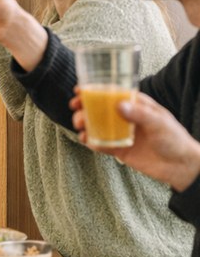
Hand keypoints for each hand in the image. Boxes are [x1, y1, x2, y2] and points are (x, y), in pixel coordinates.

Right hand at [71, 89, 199, 189]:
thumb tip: (118, 105)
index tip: (80, 89)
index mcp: (136, 105)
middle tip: (76, 107)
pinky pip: (101, 144)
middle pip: (100, 108)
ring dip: (85, 123)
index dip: (95, 89)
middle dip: (84, 106)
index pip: (112, 93)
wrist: (180, 167)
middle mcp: (125, 117)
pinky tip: (86, 139)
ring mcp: (121, 133)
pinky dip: (91, 141)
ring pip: (97, 125)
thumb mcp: (159, 122)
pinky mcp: (119, 150)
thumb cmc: (174, 139)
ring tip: (80, 124)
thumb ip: (139, 114)